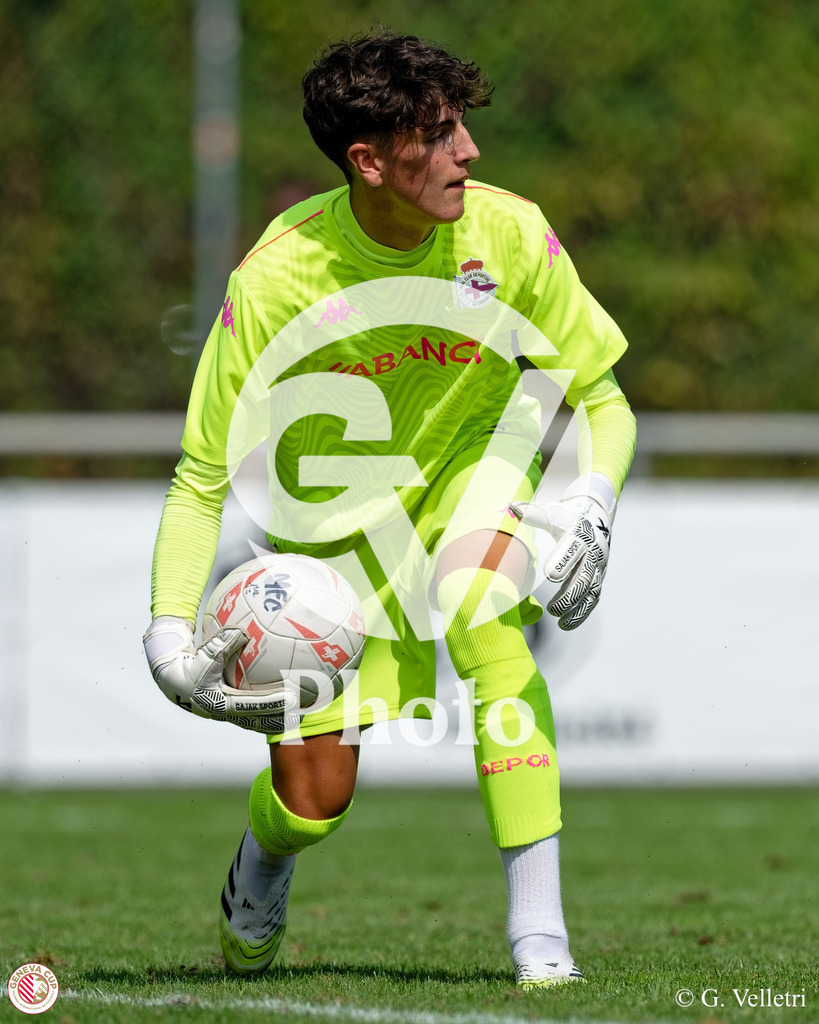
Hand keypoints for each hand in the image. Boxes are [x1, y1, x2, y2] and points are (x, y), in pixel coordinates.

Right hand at [142, 616, 289, 732]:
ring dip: (277, 718)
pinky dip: (268, 708)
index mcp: (220, 704)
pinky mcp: (230, 707)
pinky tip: (284, 701)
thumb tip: (242, 632)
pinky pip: (252, 710)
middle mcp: (227, 713)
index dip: (273, 703)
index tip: (292, 698)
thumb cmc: (187, 665)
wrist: (171, 678)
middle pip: (259, 720)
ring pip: (257, 720)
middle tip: (304, 711)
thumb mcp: (203, 655)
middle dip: (281, 718)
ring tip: (301, 713)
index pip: (252, 706)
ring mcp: (228, 713)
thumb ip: (221, 644)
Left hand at [510, 474, 615, 629]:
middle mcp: (593, 552)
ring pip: (590, 591)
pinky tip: (567, 624)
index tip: (549, 574)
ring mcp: (598, 567)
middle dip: (570, 594)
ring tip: (560, 622)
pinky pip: (593, 598)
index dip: (563, 560)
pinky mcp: (599, 578)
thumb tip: (512, 507)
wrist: (597, 515)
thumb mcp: (552, 512)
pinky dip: (582, 613)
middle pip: (584, 576)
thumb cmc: (567, 516)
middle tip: (552, 609)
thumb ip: (533, 513)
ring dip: (577, 609)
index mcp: (580, 534)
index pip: (573, 548)